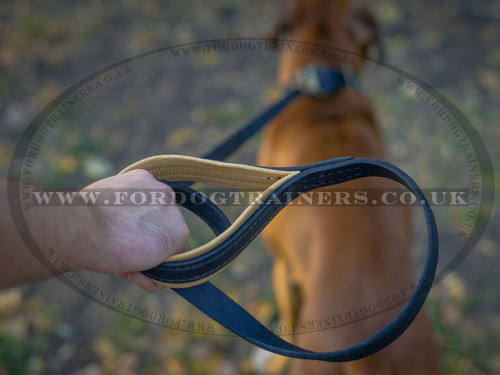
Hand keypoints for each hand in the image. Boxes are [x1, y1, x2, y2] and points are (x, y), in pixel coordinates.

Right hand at [73, 169, 189, 290]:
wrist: (84, 228)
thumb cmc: (82, 219)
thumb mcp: (104, 208)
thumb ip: (122, 216)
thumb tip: (125, 234)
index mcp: (144, 181)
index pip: (150, 211)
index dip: (135, 231)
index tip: (119, 239)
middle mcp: (163, 192)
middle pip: (159, 229)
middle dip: (142, 246)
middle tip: (119, 257)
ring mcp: (173, 214)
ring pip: (166, 246)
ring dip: (147, 262)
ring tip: (122, 265)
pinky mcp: (178, 235)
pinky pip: (173, 262)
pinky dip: (156, 274)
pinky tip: (134, 273)